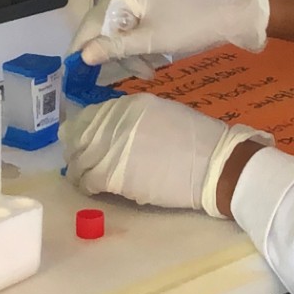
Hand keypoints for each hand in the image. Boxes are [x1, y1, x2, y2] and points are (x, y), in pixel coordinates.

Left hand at [61, 93, 270, 216]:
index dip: (84, 129)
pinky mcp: (115, 175)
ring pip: (81, 158)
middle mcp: (118, 122)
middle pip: (81, 135)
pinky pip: (90, 179)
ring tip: (83, 176)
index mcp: (131, 105)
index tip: (83, 140)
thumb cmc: (199, 140)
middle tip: (78, 159)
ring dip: (79, 168)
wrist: (216, 165)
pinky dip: (87, 184)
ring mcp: (114, 147)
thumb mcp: (165, 114)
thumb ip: (136, 119)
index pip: (93, 115)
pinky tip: (92, 188)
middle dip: (77, 148)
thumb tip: (114, 130)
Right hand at [68, 0, 268, 76]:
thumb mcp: (152, 40)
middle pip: (112, 22)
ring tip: (148, 72)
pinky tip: (154, 60)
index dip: (84, 43)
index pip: (96, 17)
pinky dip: (145, 41)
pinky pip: (143, 21)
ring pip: (128, 25)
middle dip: (118, 51)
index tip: (73, 68)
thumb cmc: (193, 24)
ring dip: (134, 50)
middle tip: (125, 77)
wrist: (238, 13)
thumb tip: (83, 56)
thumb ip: (115, 47)